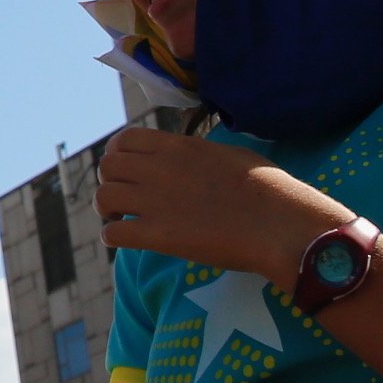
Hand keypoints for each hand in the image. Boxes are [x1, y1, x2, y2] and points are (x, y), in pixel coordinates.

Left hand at [91, 128, 351, 283]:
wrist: (278, 222)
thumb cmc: (269, 188)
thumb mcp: (230, 155)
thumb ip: (200, 155)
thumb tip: (194, 159)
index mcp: (178, 147)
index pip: (125, 140)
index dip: (118, 154)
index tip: (127, 170)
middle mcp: (159, 169)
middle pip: (107, 166)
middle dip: (111, 181)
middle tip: (125, 199)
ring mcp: (155, 202)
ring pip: (103, 197)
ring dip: (107, 210)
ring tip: (122, 220)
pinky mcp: (158, 236)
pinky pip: (113, 234)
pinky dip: (113, 238)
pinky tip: (127, 242)